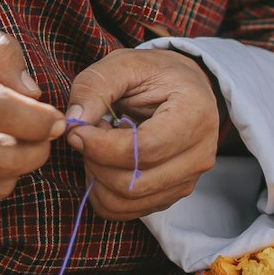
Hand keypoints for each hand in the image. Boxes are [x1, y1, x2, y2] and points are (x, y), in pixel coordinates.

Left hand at [65, 49, 222, 220]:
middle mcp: (199, 155)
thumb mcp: (124, 64)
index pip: (146, 150)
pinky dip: (102, 191)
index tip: (77, 130)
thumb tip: (73, 123)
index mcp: (195, 115)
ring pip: (126, 202)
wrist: (183, 87)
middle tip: (86, 135)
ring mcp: (187, 180)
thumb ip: (95, 86)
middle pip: (133, 183)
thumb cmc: (155, 73)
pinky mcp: (171, 195)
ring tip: (97, 146)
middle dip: (95, 162)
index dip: (101, 146)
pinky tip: (105, 162)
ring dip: (96, 178)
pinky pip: (126, 210)